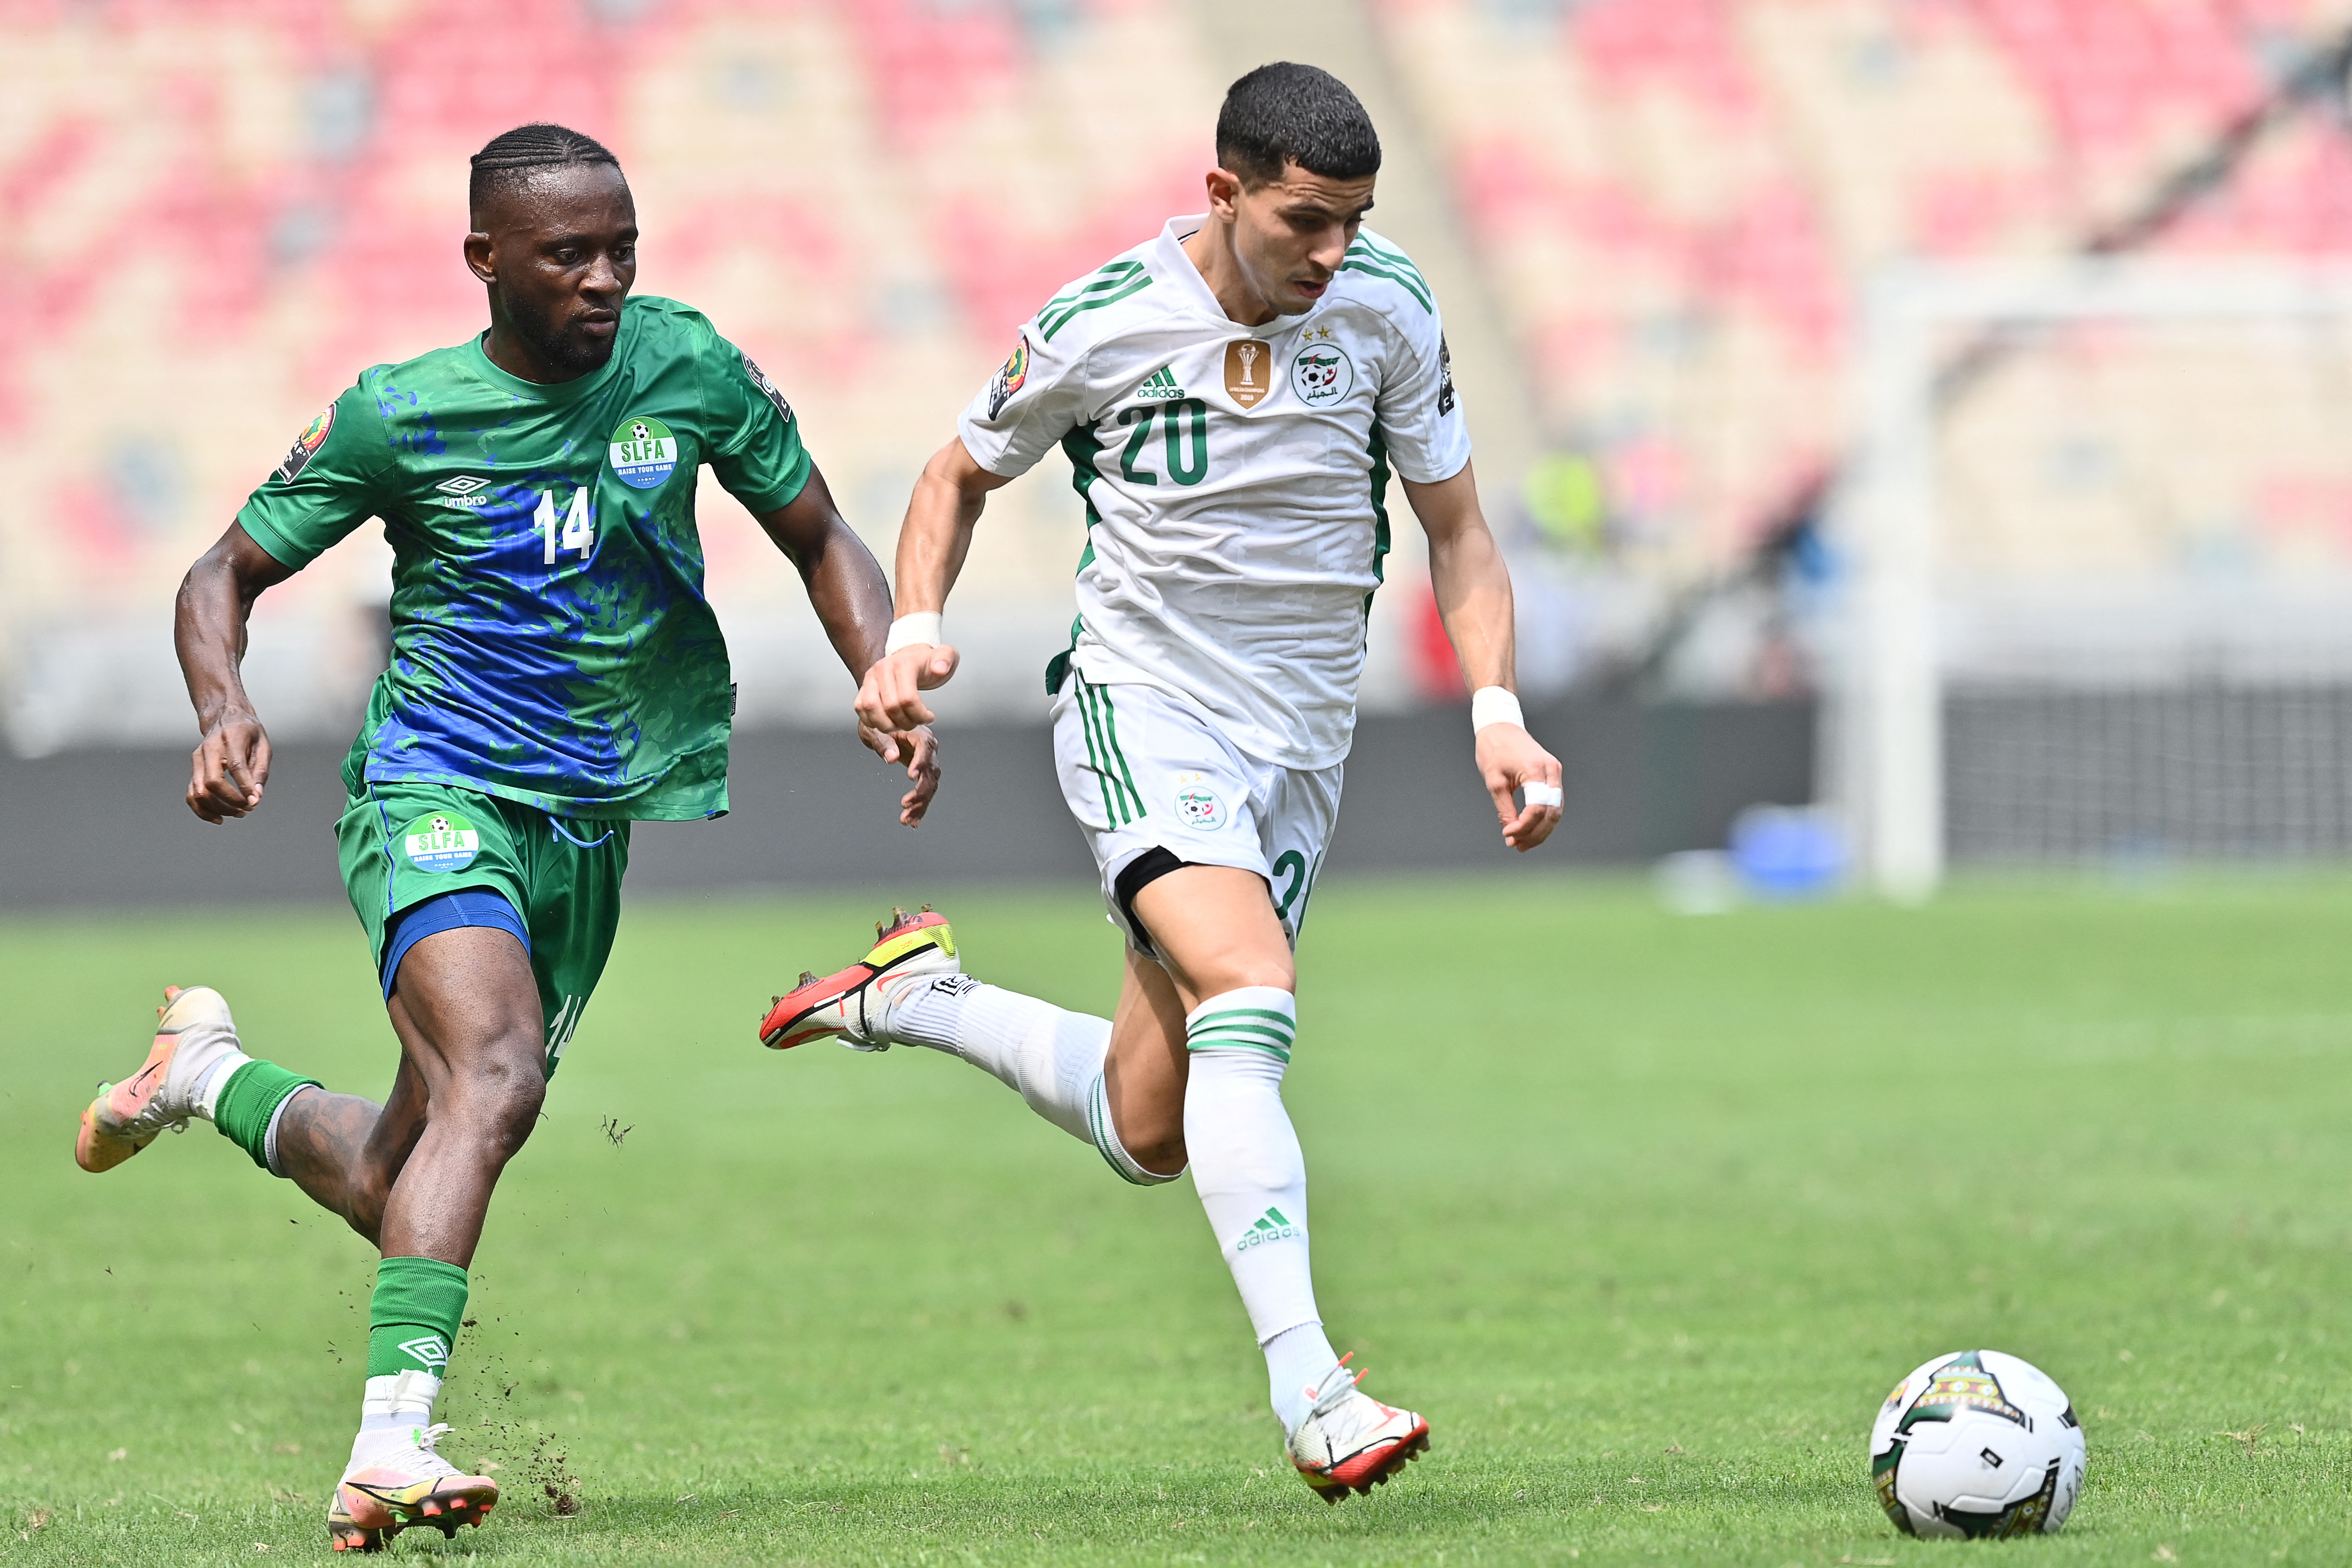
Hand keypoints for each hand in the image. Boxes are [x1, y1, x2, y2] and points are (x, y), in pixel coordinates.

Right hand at [188, 708, 271, 822]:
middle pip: (212, 782)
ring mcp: (197, 759)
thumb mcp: (263, 745)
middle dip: (230, 801)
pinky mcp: (193, 769)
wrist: (224, 717)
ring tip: (239, 813)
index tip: (255, 802)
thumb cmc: (248, 732)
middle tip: (248, 808)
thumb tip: (256, 797)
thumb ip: (260, 770)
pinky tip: (219, 817)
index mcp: (230, 738)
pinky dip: (203, 810)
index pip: (235, 766)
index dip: (244, 787)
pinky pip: (191, 794)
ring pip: (198, 792)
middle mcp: (208, 748)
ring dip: (218, 809)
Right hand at [854, 643, 959, 733]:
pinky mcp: (862, 688)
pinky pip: (860, 708)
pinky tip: (888, 722)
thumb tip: (940, 668)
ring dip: (887, 724)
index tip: (929, 718)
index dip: (920, 715)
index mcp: (903, 664)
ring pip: (870, 709)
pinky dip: (872, 720)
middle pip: (890, 707)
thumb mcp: (946, 656)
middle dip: (906, 722)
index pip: (907, 698)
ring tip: (902, 724)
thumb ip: (946, 659)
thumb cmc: (927, 663)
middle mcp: (882, 669)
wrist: (912, 658)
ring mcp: (870, 678)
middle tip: (916, 722)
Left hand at [859, 721, 941, 825]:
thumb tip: (892, 758)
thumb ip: (883, 743)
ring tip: (907, 819)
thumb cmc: (878, 724)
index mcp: (919, 733)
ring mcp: (927, 761)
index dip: (920, 762)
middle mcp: (928, 748)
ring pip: (930, 785)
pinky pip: (925, 790)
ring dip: (920, 804)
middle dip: (920, 792)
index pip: (925, 747)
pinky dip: (920, 806)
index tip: (911, 777)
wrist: (881, 725)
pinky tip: (913, 821)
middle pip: (931, 771)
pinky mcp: (923, 772)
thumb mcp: (874, 730)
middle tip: (906, 805)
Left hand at [1476, 723, 1561, 851]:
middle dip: (1535, 834)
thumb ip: (1505, 809)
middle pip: (1551, 812)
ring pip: (1556, 810)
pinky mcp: (1553, 774)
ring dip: (1541, 830)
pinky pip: (1553, 802)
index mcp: (1535, 770)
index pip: (1537, 808)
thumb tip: (1511, 834)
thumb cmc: (1494, 750)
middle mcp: (1551, 771)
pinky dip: (1543, 819)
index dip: (1524, 827)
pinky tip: (1530, 830)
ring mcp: (1555, 772)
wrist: (1501, 727)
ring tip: (1523, 843)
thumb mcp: (1494, 782)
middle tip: (1517, 846)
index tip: (1508, 836)